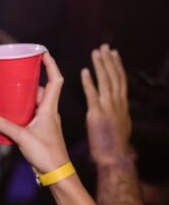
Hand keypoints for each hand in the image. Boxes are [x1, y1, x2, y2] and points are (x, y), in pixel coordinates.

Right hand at [0, 52, 68, 173]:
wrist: (56, 173)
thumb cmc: (46, 154)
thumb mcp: (22, 137)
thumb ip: (4, 126)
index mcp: (50, 109)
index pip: (56, 80)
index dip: (51, 64)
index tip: (42, 52)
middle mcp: (50, 112)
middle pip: (43, 89)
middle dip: (31, 80)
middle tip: (17, 73)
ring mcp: (46, 122)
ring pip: (36, 103)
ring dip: (25, 96)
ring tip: (10, 93)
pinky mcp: (41, 132)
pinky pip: (32, 115)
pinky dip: (23, 111)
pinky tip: (11, 114)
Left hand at [81, 44, 131, 165]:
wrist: (114, 158)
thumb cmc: (111, 146)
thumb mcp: (115, 126)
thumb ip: (109, 115)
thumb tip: (107, 111)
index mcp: (120, 105)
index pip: (120, 80)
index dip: (116, 66)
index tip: (113, 53)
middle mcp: (116, 104)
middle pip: (114, 76)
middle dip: (109, 60)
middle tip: (104, 46)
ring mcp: (108, 108)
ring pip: (106, 81)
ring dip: (101, 66)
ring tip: (96, 52)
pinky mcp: (98, 115)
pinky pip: (93, 95)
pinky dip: (90, 83)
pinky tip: (84, 72)